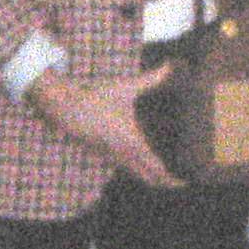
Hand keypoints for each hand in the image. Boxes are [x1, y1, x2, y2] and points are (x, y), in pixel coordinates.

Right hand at [28, 61, 181, 187]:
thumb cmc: (96, 98)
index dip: (171, 180)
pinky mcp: (103, 153)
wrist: (64, 107)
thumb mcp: (125, 88)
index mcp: (132, 142)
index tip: (184, 182)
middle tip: (179, 181)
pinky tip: (141, 161)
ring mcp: (111, 156)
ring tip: (166, 174)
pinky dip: (137, 169)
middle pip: (148, 178)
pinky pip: (125, 167)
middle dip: (164, 182)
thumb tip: (170, 66)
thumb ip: (151, 78)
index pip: (156, 169)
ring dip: (150, 177)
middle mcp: (123, 154)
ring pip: (135, 174)